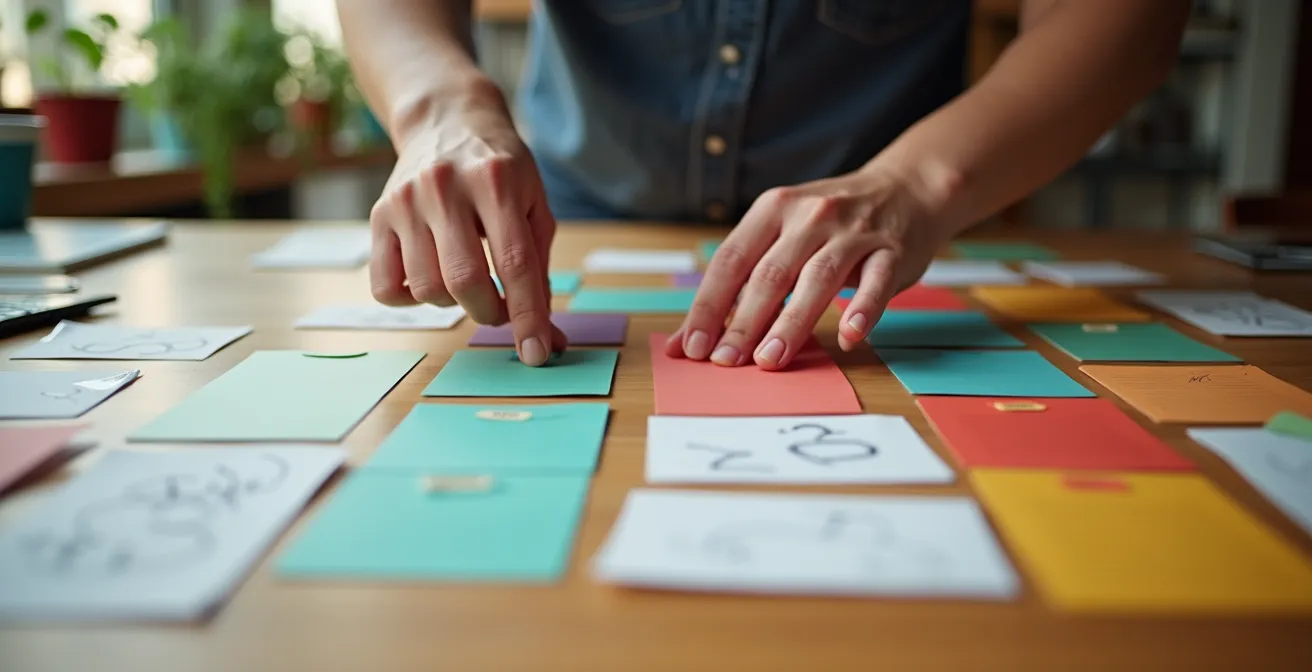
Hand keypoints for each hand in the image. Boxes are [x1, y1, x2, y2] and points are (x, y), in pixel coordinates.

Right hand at [369, 87, 565, 364]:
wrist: (446, 120)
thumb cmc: (501, 172)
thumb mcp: (533, 206)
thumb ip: (541, 271)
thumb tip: (551, 340)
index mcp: (495, 181)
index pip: (514, 263)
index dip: (527, 316)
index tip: (537, 353)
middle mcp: (444, 187)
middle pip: (464, 280)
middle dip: (489, 312)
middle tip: (500, 308)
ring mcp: (405, 201)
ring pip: (426, 288)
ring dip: (453, 304)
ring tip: (466, 280)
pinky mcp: (377, 214)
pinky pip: (386, 286)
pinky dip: (411, 298)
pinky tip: (429, 276)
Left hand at [666, 166, 958, 369]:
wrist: (907, 188)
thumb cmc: (830, 224)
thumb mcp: (782, 234)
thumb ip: (741, 283)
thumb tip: (687, 340)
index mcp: (773, 209)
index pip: (731, 260)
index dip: (709, 305)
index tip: (692, 346)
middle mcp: (810, 216)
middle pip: (770, 274)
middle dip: (743, 321)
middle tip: (725, 361)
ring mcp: (853, 233)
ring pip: (818, 278)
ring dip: (792, 322)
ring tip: (770, 360)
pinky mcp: (892, 251)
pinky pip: (876, 282)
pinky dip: (863, 310)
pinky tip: (849, 337)